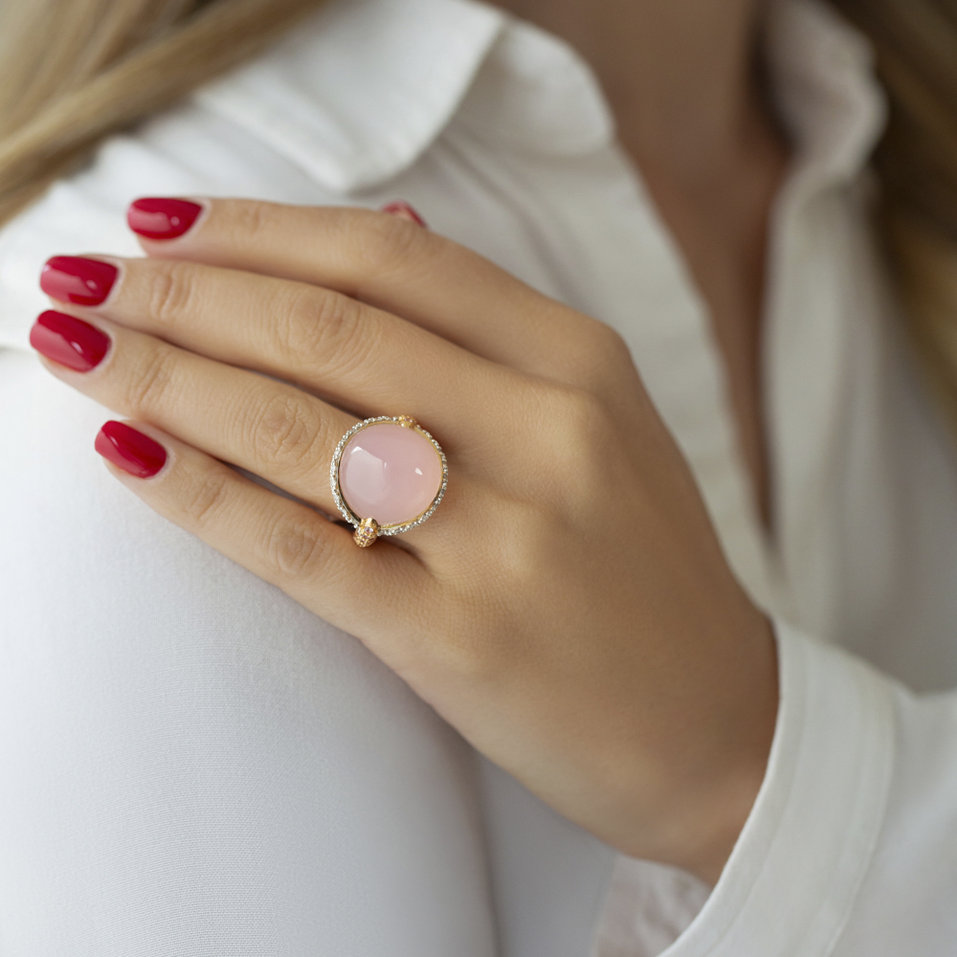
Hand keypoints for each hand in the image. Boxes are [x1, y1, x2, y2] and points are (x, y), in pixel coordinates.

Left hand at [32, 198, 776, 883]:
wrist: (717, 722)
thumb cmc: (644, 569)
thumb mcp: (603, 423)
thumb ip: (492, 333)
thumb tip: (382, 227)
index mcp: (582, 365)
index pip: (392, 259)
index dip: (261, 230)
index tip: (166, 222)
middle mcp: (549, 434)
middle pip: (330, 329)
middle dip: (187, 293)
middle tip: (91, 276)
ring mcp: (509, 540)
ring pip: (300, 428)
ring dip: (166, 376)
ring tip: (77, 345)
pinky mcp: (461, 641)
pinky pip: (301, 548)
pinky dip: (200, 494)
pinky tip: (130, 451)